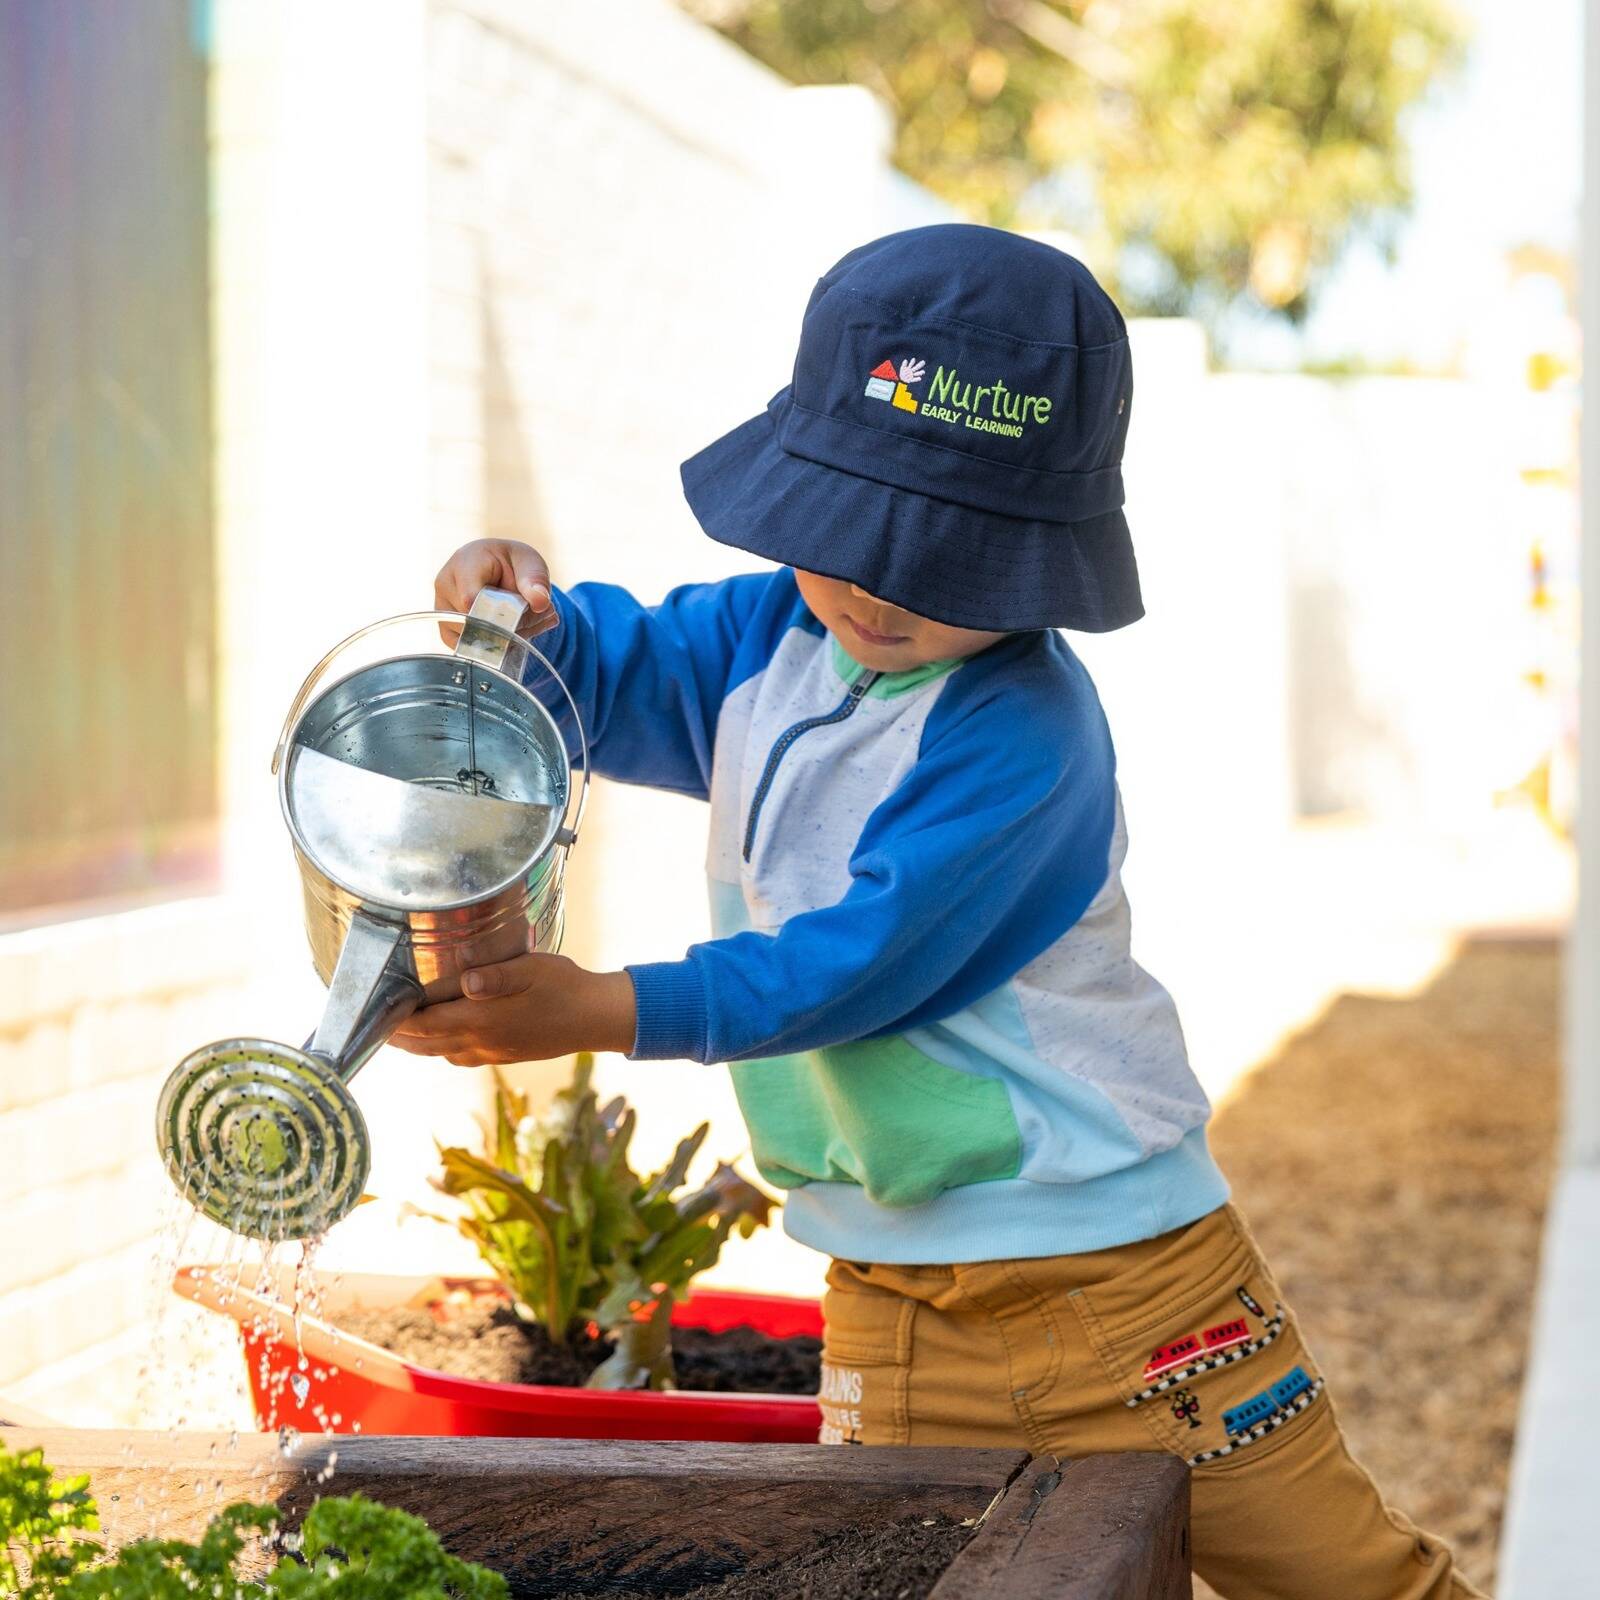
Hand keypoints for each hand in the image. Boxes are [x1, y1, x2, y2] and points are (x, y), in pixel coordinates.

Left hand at [387, 953, 636, 1065]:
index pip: (425, 1023)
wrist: (595, 1019)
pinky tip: (441, 1038)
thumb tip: (465, 983)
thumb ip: (496, 975)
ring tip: (398, 1033)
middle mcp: (481, 1042)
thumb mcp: (532, 969)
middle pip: (426, 1043)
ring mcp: (492, 1052)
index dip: (397, 1019)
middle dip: (398, 1036)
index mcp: (482, 1019)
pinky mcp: (503, 1055)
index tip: (376, 1008)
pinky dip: (440, 1049)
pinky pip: (460, 1056)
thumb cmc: (565, 987)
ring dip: (416, 1044)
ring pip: (441, 1053)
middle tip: (374, 1024)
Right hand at [434, 539, 556, 639]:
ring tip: (521, 622)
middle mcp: (446, 585)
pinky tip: (509, 634)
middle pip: (473, 622)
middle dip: (507, 627)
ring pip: (469, 639)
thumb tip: (540, 603)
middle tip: (530, 616)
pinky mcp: (446, 629)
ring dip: (502, 639)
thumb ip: (536, 579)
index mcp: (465, 563)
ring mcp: (442, 609)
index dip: (494, 615)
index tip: (520, 617)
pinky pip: (466, 649)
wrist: (498, 568)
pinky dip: (492, 648)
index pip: (470, 598)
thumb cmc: (512, 563)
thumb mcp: (530, 562)